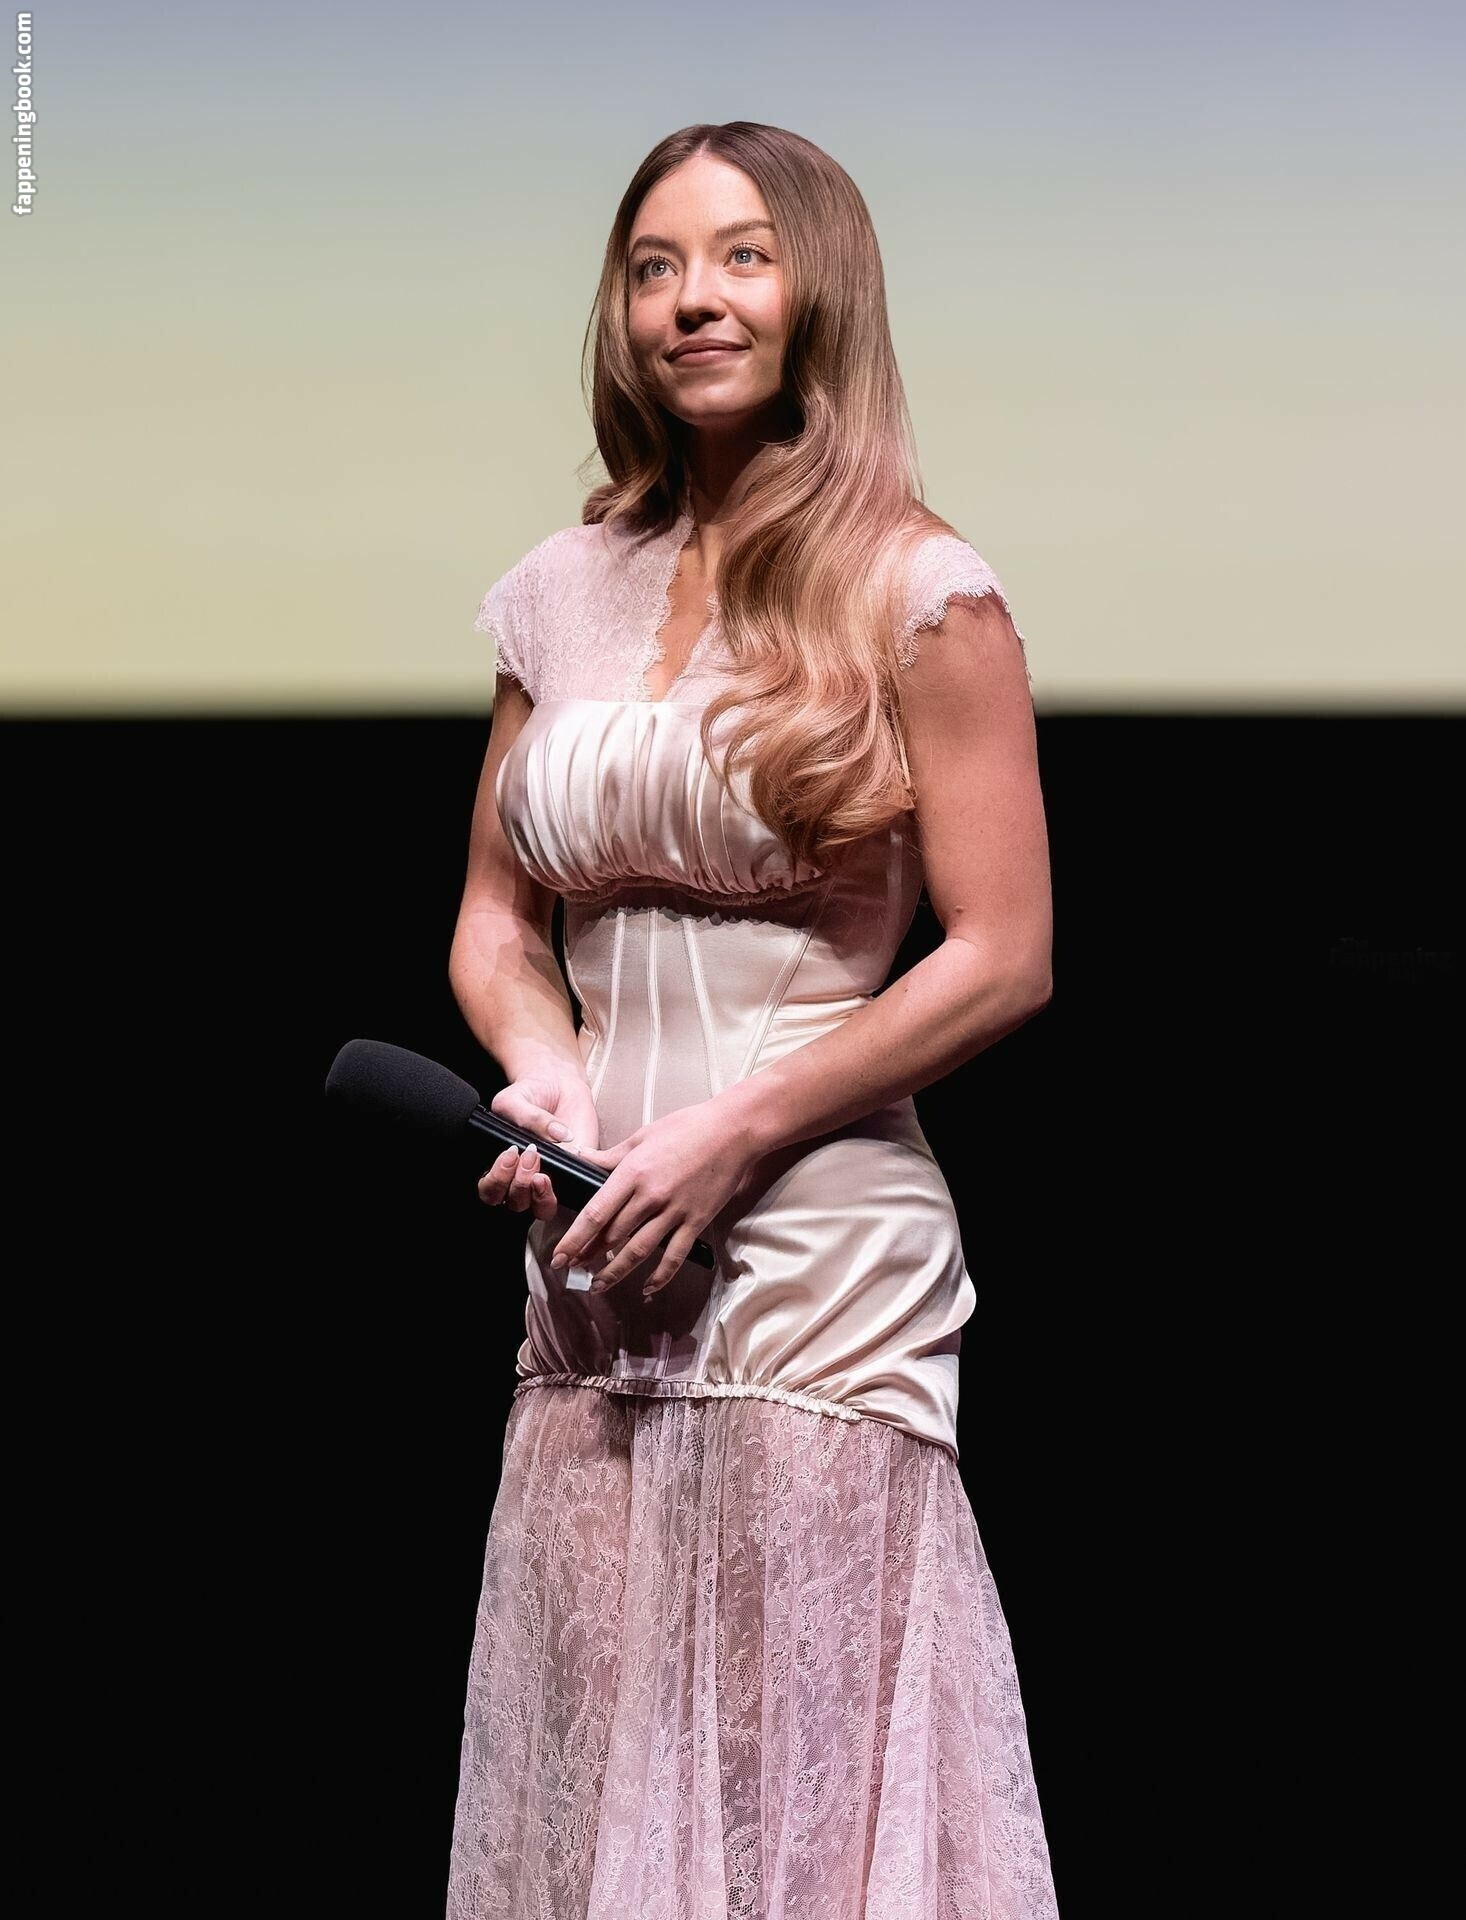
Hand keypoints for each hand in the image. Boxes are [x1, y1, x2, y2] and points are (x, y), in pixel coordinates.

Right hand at [476, 1070, 600, 1221]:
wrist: (556, 1082)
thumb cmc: (529, 1093)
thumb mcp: (516, 1100)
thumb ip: (528, 1119)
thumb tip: (558, 1136)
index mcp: (501, 1167)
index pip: (491, 1192)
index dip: (497, 1182)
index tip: (509, 1156)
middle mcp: (523, 1178)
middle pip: (515, 1204)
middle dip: (519, 1185)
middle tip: (529, 1156)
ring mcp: (550, 1179)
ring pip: (542, 1209)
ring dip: (541, 1195)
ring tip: (543, 1171)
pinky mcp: (574, 1174)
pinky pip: (571, 1194)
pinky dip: (568, 1187)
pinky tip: (567, 1166)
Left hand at [548, 1099, 759, 1299]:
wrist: (732, 1131)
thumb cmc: (687, 1127)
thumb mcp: (643, 1135)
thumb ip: (610, 1155)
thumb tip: (581, 1158)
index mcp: (633, 1172)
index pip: (595, 1214)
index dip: (574, 1239)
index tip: (559, 1255)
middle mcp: (650, 1196)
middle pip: (612, 1236)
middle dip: (588, 1256)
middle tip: (572, 1269)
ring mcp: (675, 1211)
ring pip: (638, 1251)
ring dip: (615, 1272)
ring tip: (598, 1285)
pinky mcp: (696, 1221)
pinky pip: (674, 1255)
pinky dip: (660, 1276)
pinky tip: (647, 1287)